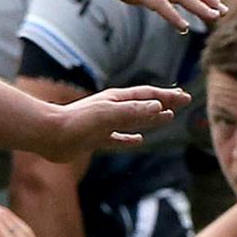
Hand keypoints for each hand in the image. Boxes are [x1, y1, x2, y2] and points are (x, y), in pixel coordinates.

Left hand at [43, 82, 192, 152]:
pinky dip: (131, 138)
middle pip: (144, 105)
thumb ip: (134, 111)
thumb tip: (159, 107)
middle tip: (182, 103)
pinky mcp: (96, 139)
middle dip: (163, 104)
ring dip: (152, 119)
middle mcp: (112, 109)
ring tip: (166, 117)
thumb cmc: (78, 122)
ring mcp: (104, 124)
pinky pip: (119, 138)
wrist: (50, 135)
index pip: (148, 96)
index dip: (167, 97)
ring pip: (135, 120)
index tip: (185, 97)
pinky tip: (139, 140)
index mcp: (117, 100)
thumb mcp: (109, 114)